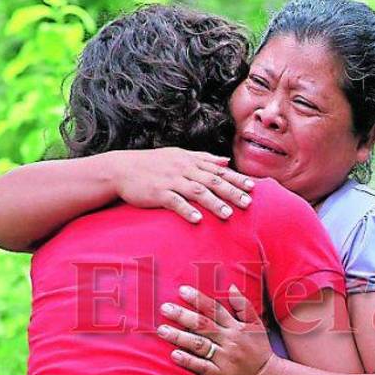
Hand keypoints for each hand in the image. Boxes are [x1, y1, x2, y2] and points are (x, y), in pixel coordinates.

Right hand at [105, 148, 255, 222]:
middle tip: (248, 203)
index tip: (253, 187)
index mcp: (190, 160)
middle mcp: (183, 169)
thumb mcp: (180, 155)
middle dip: (232, 192)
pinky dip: (186, 210)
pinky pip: (174, 201)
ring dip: (213, 203)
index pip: (219, 169)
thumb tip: (226, 161)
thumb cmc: (154, 163)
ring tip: (228, 215)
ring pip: (196, 191)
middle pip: (212, 180)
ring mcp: (170, 180)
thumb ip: (204, 158)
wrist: (122, 168)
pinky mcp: (157, 193)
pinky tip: (198, 220)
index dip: (236, 178)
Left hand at [157, 284, 280, 374]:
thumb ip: (244, 306)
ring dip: (179, 337)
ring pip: (200, 344)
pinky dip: (188, 360)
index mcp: (237, 327)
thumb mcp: (257, 325)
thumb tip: (231, 286)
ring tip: (162, 330)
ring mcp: (225, 358)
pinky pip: (202, 367)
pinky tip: (174, 354)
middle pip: (204, 325)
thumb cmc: (260, 351)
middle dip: (183, 315)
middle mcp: (230, 341)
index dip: (198, 299)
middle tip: (164, 308)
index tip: (182, 291)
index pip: (215, 309)